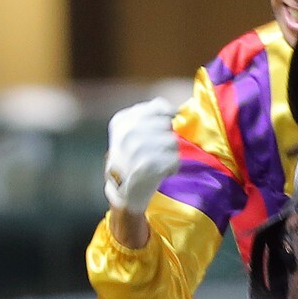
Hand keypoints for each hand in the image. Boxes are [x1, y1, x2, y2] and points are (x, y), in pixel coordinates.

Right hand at [104, 97, 179, 214]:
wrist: (122, 192)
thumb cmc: (130, 159)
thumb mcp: (128, 132)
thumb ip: (148, 115)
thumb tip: (174, 111)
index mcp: (122, 121)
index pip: (158, 106)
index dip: (166, 118)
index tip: (159, 132)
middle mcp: (127, 132)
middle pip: (167, 125)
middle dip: (165, 139)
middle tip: (153, 152)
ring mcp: (137, 148)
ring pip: (173, 142)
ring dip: (169, 154)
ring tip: (156, 162)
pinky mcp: (148, 165)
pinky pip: (175, 159)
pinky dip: (172, 168)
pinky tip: (159, 172)